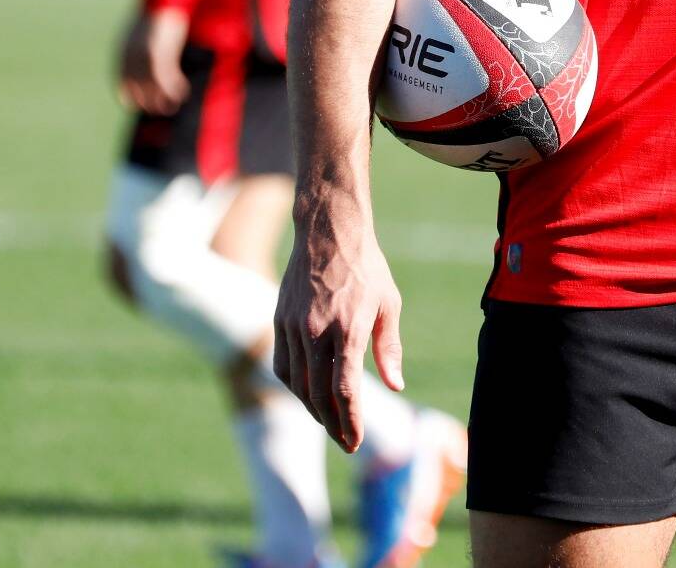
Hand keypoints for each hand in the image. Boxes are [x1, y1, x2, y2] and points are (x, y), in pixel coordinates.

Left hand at [117, 8, 191, 115]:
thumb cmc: (155, 12)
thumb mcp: (140, 32)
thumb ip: (137, 47)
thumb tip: (143, 57)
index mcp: (122, 54)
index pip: (123, 86)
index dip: (134, 98)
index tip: (144, 103)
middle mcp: (130, 60)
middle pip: (138, 91)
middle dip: (150, 103)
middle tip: (163, 109)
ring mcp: (145, 60)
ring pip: (153, 90)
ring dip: (164, 101)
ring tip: (173, 106)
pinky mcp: (161, 57)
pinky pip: (168, 81)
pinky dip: (175, 89)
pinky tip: (183, 92)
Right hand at [273, 189, 404, 450]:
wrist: (328, 233)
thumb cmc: (366, 269)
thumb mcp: (389, 304)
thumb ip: (390, 347)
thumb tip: (396, 385)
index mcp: (348, 328)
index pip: (345, 389)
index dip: (350, 420)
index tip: (356, 441)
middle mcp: (316, 331)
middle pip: (318, 394)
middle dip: (332, 423)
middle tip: (346, 441)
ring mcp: (293, 327)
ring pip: (297, 383)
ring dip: (312, 408)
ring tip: (330, 422)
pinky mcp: (279, 321)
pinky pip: (283, 365)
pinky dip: (295, 386)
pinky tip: (308, 393)